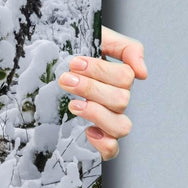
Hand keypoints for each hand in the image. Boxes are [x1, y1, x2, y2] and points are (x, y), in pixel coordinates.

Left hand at [58, 26, 146, 160]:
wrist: (45, 61)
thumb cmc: (73, 49)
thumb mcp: (99, 37)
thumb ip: (126, 47)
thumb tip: (143, 72)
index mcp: (118, 77)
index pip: (125, 77)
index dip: (100, 70)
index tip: (75, 62)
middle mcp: (116, 100)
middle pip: (121, 100)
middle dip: (91, 88)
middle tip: (67, 79)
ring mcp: (108, 119)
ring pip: (121, 126)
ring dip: (96, 113)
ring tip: (73, 104)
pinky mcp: (96, 137)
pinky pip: (112, 150)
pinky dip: (104, 144)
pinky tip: (88, 131)